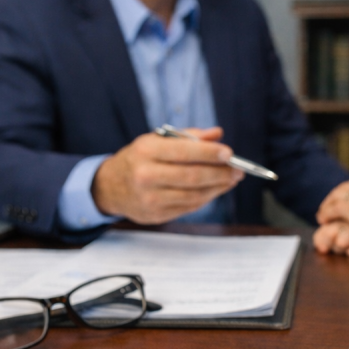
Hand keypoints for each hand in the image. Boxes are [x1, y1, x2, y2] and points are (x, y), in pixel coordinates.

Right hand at [92, 127, 243, 224]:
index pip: (184, 151)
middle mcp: (145, 175)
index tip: (229, 153)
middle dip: (220, 173)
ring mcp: (150, 198)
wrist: (110, 187)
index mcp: (145, 151)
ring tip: (231, 180)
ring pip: (193, 195)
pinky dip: (206, 198)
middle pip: (192, 177)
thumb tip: (217, 134)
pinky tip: (215, 190)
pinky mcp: (155, 215)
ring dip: (218, 188)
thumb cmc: (139, 159)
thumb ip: (188, 136)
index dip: (209, 153)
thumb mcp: (156, 140)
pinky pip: (188, 207)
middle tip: (238, 170)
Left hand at [317, 175, 348, 259]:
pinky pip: (337, 209)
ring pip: (338, 196)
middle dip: (334, 198)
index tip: (339, 201)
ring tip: (323, 217)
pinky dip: (327, 213)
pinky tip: (324, 221)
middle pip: (346, 187)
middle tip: (326, 210)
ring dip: (327, 206)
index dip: (345, 192)